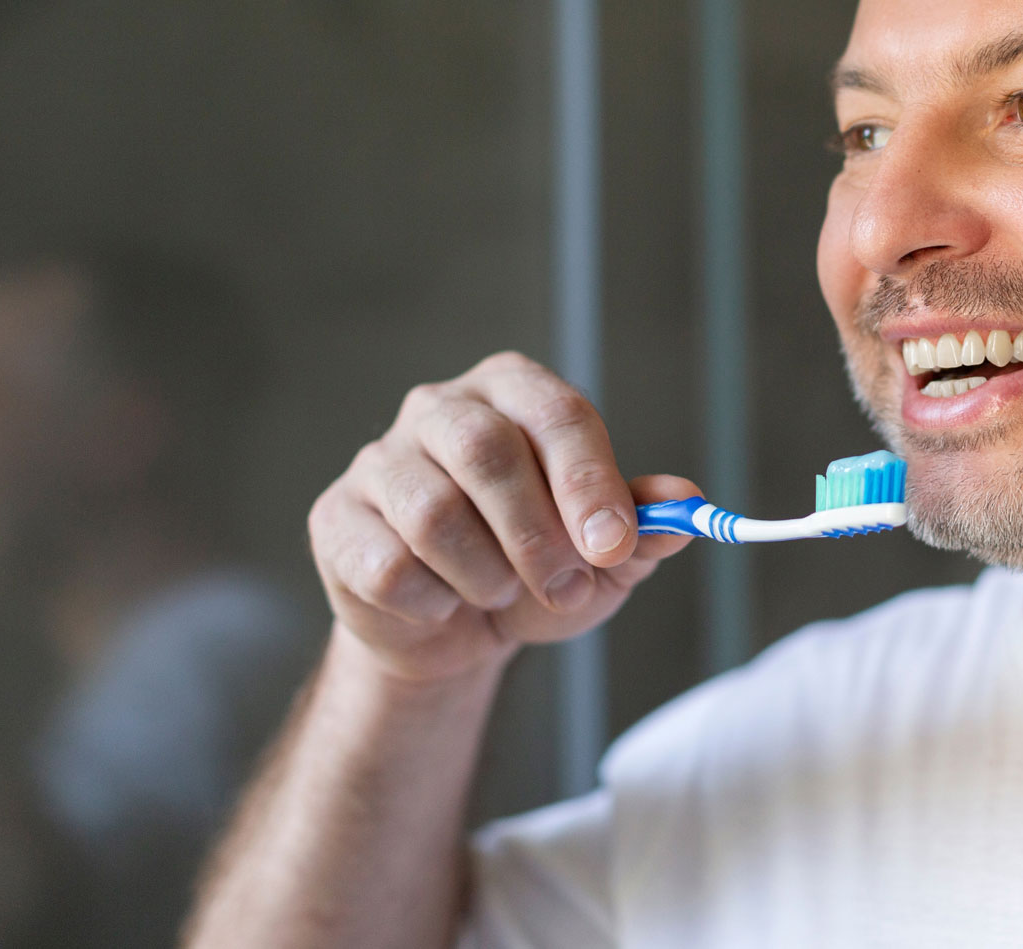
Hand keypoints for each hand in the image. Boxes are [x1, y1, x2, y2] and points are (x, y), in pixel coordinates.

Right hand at [308, 352, 693, 683]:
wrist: (455, 631)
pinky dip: (434, 603)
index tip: (615, 543)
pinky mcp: (336, 518)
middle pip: (486, 451)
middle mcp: (441, 408)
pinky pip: (389, 566)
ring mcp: (379, 460)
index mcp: (515, 391)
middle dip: (537, 534)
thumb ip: (643, 527)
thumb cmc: (534, 570)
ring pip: (434, 515)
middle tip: (567, 587)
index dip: (589, 481)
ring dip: (487, 575)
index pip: (557, 413)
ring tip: (501, 592)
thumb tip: (685, 508)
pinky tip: (444, 604)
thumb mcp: (601, 555)